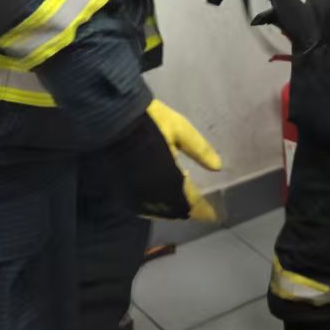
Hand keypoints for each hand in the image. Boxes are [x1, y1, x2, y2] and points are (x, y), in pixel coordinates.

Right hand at [113, 99, 223, 221]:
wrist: (111, 115)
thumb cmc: (150, 120)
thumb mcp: (180, 129)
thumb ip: (199, 150)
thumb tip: (217, 167)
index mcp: (168, 177)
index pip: (189, 200)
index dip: (203, 209)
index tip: (214, 215)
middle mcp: (150, 190)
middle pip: (172, 209)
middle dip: (186, 209)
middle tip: (199, 210)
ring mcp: (133, 191)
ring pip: (156, 209)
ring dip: (170, 209)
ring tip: (181, 204)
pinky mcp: (120, 188)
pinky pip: (140, 205)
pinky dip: (153, 205)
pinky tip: (159, 197)